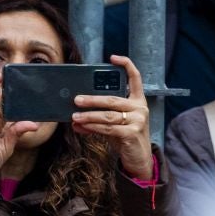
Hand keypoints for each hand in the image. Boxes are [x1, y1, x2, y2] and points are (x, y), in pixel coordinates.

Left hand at [70, 55, 154, 178]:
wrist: (138, 157)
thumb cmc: (125, 136)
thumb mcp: (114, 124)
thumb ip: (98, 119)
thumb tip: (75, 118)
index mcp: (137, 100)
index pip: (135, 78)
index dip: (126, 65)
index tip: (113, 57)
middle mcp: (140, 108)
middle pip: (112, 99)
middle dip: (92, 99)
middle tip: (76, 100)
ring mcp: (138, 120)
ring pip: (108, 115)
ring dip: (88, 116)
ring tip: (75, 116)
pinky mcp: (132, 133)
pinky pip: (108, 128)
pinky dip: (92, 127)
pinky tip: (82, 127)